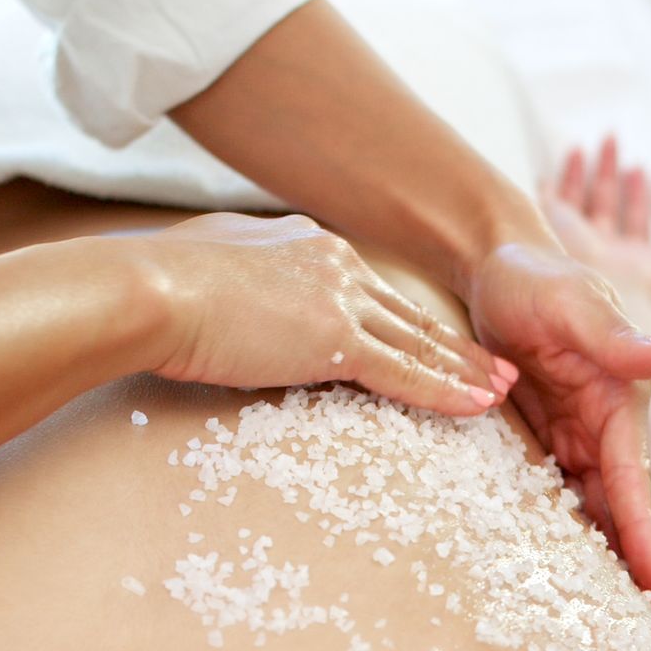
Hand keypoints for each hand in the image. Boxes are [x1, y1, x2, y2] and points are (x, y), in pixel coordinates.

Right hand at [135, 213, 514, 414]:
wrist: (148, 288)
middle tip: (494, 366)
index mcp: (303, 243)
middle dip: (452, 345)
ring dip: (464, 370)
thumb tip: (230, 298)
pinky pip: (404, 373)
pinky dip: (446, 391)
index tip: (430, 339)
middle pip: (405, 314)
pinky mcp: (334, 338)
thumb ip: (235, 278)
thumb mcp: (205, 267)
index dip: (403, 321)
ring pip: (418, 342)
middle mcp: (332, 262)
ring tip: (502, 389)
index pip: (367, 291)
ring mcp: (338, 298)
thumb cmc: (154, 282)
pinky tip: (479, 407)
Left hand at [463, 145, 650, 590]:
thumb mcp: (573, 302)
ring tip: (604, 628)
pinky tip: (557, 581)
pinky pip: (553, 499)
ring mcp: (573, 440)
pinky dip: (563, 538)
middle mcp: (604, 430)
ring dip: (601, 564)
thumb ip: (620, 336)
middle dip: (635, 569)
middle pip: (621, 512)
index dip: (644, 534)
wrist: (492, 266)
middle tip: (645, 637)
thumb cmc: (534, 278)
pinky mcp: (541, 444)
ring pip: (590, 514)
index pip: (632, 482)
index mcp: (621, 405)